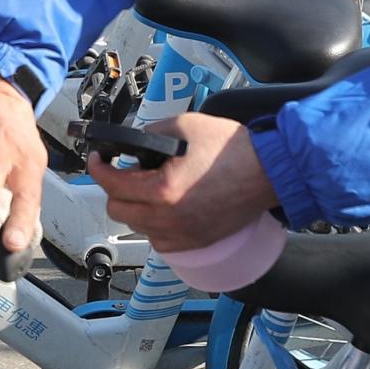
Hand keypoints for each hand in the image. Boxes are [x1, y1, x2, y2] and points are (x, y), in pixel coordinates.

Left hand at [87, 112, 276, 251]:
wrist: (271, 172)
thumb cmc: (235, 150)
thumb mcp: (185, 125)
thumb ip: (151, 133)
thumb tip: (134, 143)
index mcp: (162, 190)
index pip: (111, 184)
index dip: (98, 168)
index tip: (98, 159)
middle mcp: (169, 220)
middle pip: (118, 210)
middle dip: (115, 188)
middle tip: (125, 171)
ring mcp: (183, 236)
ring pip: (138, 226)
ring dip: (135, 207)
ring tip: (148, 186)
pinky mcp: (196, 243)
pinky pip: (160, 240)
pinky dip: (155, 224)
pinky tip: (166, 206)